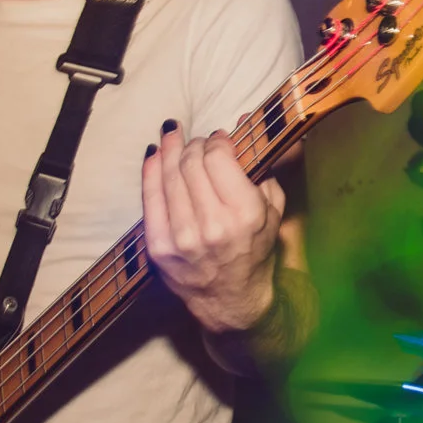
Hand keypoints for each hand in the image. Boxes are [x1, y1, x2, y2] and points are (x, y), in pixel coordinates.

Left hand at [143, 123, 283, 334]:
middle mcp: (212, 225)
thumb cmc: (254, 251)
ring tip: (172, 135)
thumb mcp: (273, 210)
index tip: (220, 138)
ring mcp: (182, 238)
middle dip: (194, 145)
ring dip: (169, 149)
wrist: (231, 300)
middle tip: (198, 142)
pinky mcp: (159, 247)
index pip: (219, 158)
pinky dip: (150, 171)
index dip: (217, 141)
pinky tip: (154, 154)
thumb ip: (262, 166)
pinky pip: (150, 198)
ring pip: (169, 176)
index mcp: (245, 214)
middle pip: (191, 163)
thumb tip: (247, 121)